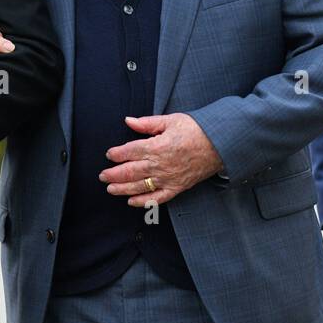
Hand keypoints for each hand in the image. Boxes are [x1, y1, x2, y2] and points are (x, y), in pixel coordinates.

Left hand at [100, 114, 224, 206]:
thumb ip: (147, 123)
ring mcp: (168, 179)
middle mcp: (159, 165)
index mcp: (157, 146)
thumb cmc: (196, 130)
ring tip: (111, 189)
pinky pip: (157, 198)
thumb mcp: (170, 120)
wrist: (219, 144)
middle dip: (113, 174)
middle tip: (102, 176)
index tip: (109, 154)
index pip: (130, 151)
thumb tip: (128, 121)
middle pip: (130, 171)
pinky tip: (132, 202)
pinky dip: (144, 202)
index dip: (117, 153)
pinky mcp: (177, 188)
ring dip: (122, 189)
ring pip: (139, 187)